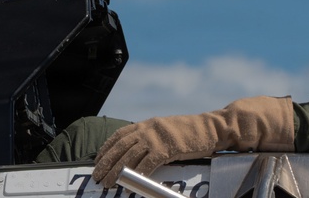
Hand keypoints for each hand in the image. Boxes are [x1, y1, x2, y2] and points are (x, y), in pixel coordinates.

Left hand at [92, 96, 293, 187]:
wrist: (211, 128)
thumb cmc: (191, 133)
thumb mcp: (167, 130)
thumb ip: (151, 136)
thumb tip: (137, 150)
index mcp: (147, 124)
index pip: (119, 134)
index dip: (106, 148)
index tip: (97, 160)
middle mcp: (149, 128)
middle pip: (120, 147)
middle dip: (106, 163)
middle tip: (98, 177)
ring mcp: (158, 137)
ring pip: (130, 157)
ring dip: (116, 172)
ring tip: (108, 184)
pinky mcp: (168, 148)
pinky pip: (148, 164)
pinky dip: (137, 175)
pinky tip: (131, 184)